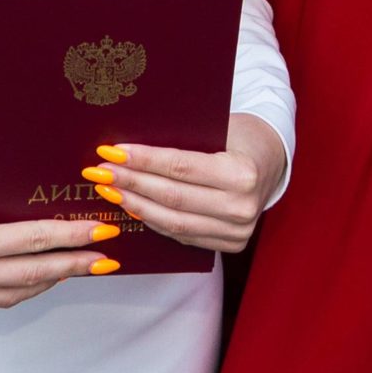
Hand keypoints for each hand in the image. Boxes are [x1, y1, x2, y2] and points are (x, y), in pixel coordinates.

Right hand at [0, 173, 118, 310]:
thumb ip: (5, 206)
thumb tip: (49, 210)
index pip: (35, 241)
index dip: (72, 237)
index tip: (101, 233)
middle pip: (33, 273)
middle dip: (74, 264)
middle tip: (104, 259)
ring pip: (16, 294)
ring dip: (51, 280)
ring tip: (79, 267)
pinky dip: (21, 289)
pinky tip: (41, 277)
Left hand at [89, 114, 286, 254]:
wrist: (271, 160)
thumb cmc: (239, 135)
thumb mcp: (218, 127)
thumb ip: (183, 139)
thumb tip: (128, 145)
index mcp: (243, 172)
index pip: (181, 167)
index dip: (144, 161)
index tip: (112, 151)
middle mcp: (242, 207)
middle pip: (173, 197)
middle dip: (131, 183)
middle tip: (99, 171)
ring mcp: (238, 231)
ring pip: (173, 223)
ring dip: (136, 205)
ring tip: (109, 189)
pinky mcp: (230, 244)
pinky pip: (182, 235)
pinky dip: (154, 221)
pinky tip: (132, 206)